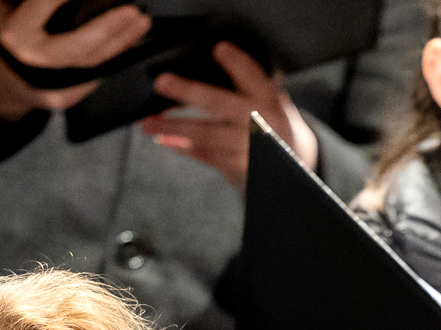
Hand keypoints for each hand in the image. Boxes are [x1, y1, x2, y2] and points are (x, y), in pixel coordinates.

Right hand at [0, 0, 150, 119]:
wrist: (8, 83)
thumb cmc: (13, 39)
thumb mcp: (5, 12)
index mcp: (17, 35)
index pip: (47, 6)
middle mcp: (35, 60)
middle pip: (80, 46)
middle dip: (110, 28)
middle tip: (133, 12)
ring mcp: (51, 82)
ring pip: (93, 62)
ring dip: (122, 41)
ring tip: (140, 23)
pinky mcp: (66, 96)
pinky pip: (96, 74)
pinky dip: (115, 56)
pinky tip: (130, 41)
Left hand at [140, 40, 318, 189]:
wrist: (290, 166)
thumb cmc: (270, 124)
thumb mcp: (268, 100)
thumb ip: (247, 85)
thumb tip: (209, 66)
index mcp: (268, 100)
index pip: (254, 76)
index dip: (237, 63)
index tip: (218, 49)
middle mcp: (260, 123)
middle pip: (221, 103)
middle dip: (189, 92)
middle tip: (163, 83)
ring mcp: (249, 149)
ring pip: (207, 135)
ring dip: (175, 128)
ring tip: (150, 123)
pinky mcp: (240, 168)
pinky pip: (208, 157)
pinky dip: (186, 148)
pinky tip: (168, 141)